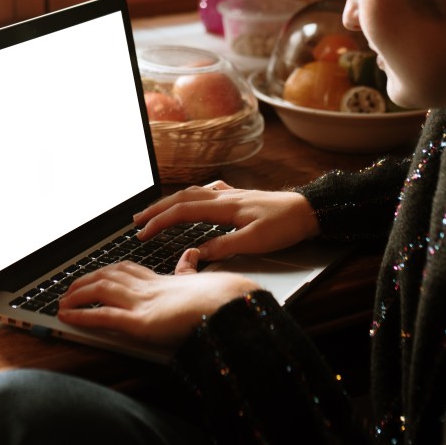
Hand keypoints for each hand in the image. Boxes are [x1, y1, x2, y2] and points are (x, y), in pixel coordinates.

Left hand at [58, 248, 259, 347]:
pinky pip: (104, 316)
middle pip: (110, 276)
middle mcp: (151, 287)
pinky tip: (66, 316)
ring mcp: (144, 303)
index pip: (130, 269)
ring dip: (78, 294)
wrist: (235, 304)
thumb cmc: (228, 297)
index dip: (110, 270)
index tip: (98, 272)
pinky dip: (82, 315)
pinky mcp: (142, 322)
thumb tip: (192, 254)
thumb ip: (191, 270)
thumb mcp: (206, 280)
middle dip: (87, 280)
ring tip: (62, 300)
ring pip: (102, 290)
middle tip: (70, 287)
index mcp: (166, 280)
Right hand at [134, 180, 319, 260]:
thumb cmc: (285, 226)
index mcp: (224, 206)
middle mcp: (223, 196)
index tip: (142, 234)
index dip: (159, 222)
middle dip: (156, 209)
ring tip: (156, 211)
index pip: (182, 212)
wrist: (309, 210)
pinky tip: (195, 199)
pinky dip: (193, 196)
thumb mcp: (255, 242)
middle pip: (181, 198)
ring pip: (192, 193)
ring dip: (171, 202)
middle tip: (136, 221)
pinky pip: (208, 192)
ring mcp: (231, 194)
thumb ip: (224, 246)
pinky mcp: (239, 197)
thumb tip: (197, 252)